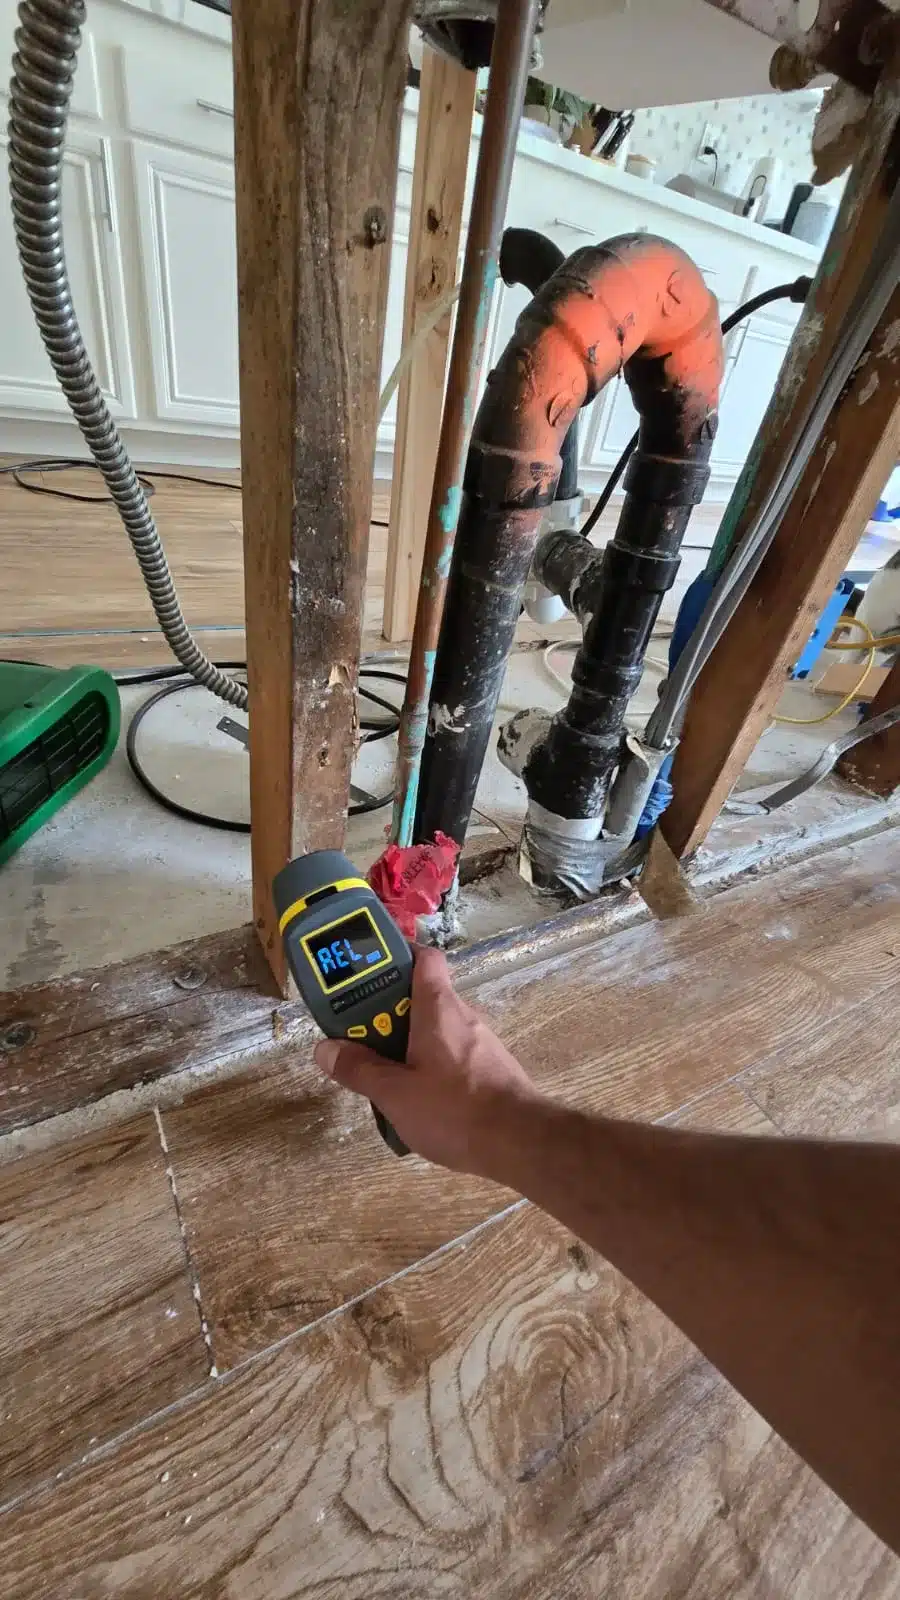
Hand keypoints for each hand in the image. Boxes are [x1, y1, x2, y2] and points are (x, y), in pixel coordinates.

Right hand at [313, 946, 540, 1174]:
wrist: (520, 1143)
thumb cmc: (455, 1110)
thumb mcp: (395, 1093)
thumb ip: (359, 1069)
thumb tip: (325, 1048)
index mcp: (438, 1007)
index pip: (423, 957)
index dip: (396, 954)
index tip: (365, 969)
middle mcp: (462, 1016)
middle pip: (420, 996)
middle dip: (387, 1011)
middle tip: (357, 1036)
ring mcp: (479, 1042)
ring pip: (434, 1029)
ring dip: (406, 1042)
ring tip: (379, 1071)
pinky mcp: (489, 1068)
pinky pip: (450, 1054)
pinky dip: (428, 1064)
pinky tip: (414, 1096)